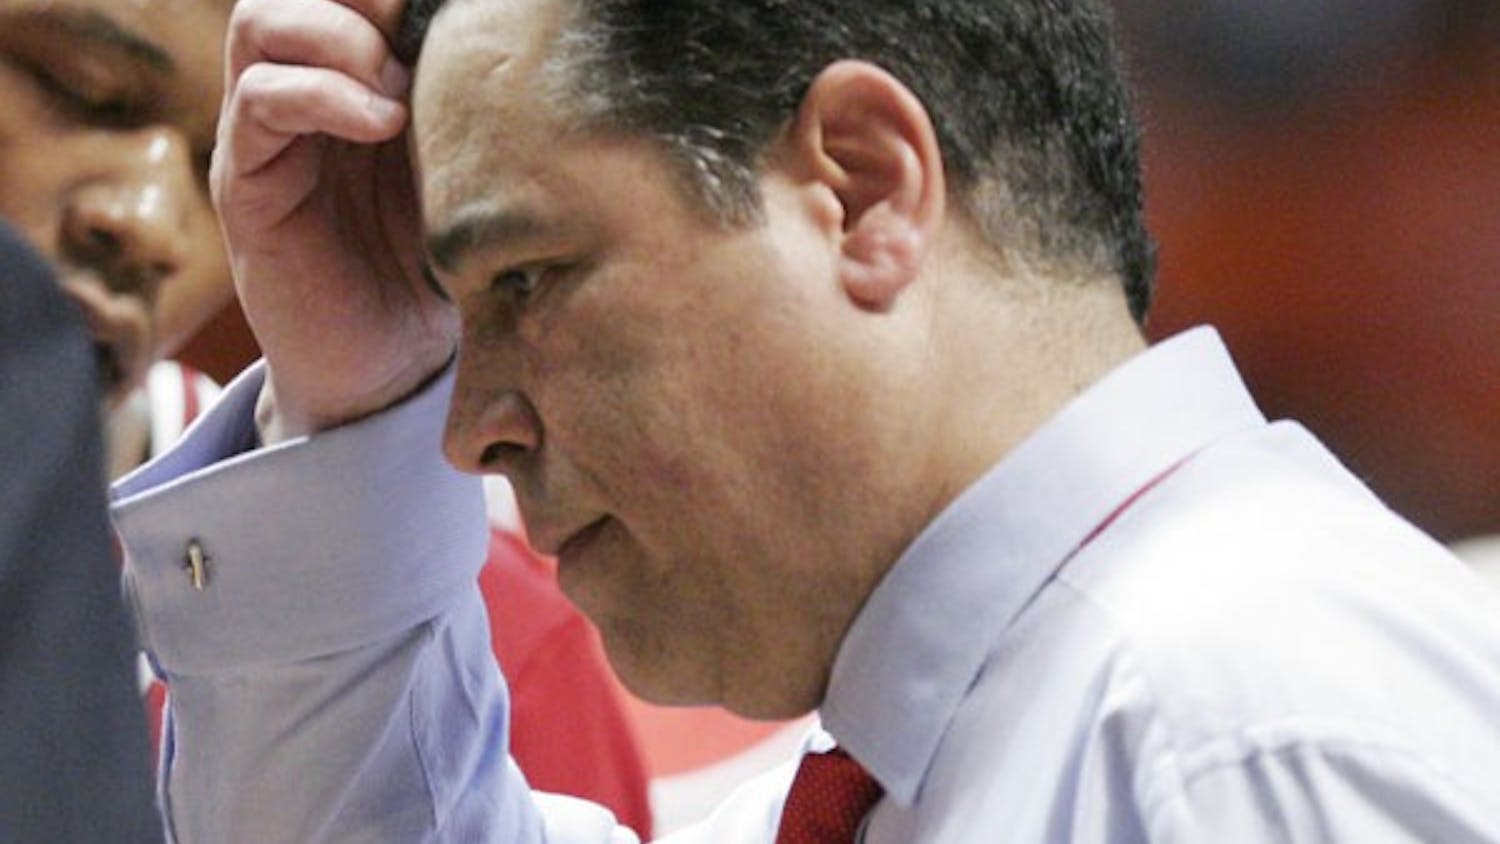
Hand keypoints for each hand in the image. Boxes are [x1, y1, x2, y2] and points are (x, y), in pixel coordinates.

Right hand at [213, 0, 455, 439]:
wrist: (398, 367)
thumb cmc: (442, 265)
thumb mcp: (462, 166)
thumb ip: (460, 99)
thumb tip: (505, 28)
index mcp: (355, 78)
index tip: (448, 5)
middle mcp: (302, 93)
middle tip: (418, 31)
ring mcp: (265, 135)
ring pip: (262, 24)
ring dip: (339, 36)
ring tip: (401, 89)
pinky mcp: (248, 185)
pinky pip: (258, 102)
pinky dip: (322, 93)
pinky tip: (384, 121)